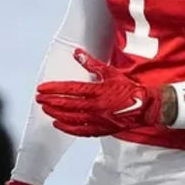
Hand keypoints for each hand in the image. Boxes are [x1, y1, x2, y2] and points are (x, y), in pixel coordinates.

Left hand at [36, 49, 160, 136]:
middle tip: (39, 98)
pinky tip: (58, 124)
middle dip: (50, 101)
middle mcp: (96, 106)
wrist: (145, 107)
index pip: (70, 89)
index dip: (54, 89)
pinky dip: (67, 128)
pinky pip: (80, 131)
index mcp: (98, 91)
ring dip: (56, 113)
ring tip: (46, 109)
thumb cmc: (129, 89)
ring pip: (71, 118)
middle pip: (67, 105)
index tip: (42, 88)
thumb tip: (77, 53)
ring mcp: (98, 120)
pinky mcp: (101, 129)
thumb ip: (91, 63)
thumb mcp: (110, 72)